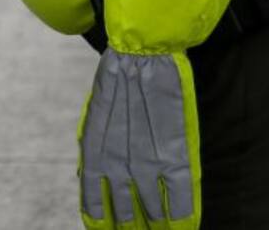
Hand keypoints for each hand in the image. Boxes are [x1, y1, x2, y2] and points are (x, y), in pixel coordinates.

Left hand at [78, 49, 199, 229]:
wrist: (140, 57)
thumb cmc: (115, 84)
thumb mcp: (93, 118)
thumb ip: (93, 149)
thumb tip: (88, 177)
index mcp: (93, 153)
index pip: (92, 201)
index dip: (99, 218)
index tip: (101, 229)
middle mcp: (118, 164)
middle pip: (123, 212)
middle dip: (127, 225)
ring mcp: (148, 162)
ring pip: (152, 211)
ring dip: (153, 224)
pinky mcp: (175, 156)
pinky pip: (180, 199)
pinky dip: (182, 216)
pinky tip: (180, 225)